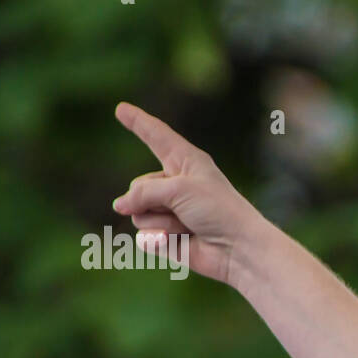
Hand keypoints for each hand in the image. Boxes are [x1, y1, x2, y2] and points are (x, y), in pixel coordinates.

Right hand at [112, 102, 264, 284]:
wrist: (237, 249)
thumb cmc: (218, 210)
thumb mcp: (178, 188)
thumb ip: (143, 192)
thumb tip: (119, 206)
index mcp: (186, 161)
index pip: (157, 136)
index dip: (138, 123)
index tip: (120, 108)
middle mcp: (176, 184)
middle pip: (138, 186)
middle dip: (151, 200)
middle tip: (185, 208)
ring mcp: (171, 211)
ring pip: (138, 213)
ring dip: (160, 221)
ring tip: (188, 225)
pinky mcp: (168, 237)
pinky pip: (144, 236)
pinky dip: (157, 240)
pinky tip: (180, 241)